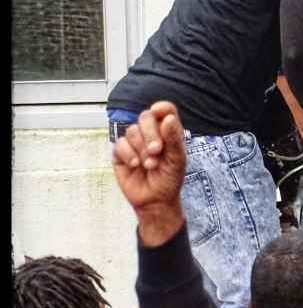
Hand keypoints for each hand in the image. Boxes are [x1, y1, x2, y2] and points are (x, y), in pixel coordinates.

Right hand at [112, 101, 186, 245]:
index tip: (159, 111)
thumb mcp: (177, 159)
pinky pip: (120, 144)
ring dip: (141, 148)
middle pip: (145, 117)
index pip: (165, 111)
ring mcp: (134, 143)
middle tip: (156, 150)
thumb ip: (173, 138)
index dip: (162, 108)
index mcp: (167, 131)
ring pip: (132, 131)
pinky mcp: (120, 153)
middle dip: (150, 133)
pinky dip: (128, 154)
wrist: (155, 200)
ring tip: (150, 165)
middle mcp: (150, 133)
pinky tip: (136, 165)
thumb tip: (168, 118)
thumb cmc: (169, 179)